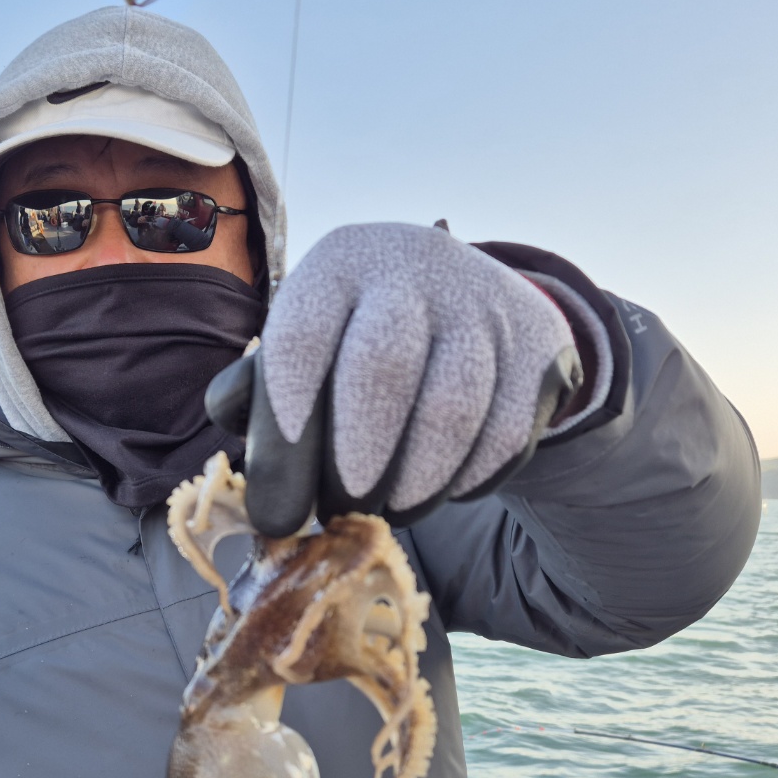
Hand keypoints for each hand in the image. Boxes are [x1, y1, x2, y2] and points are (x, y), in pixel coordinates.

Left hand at [207, 223, 580, 536]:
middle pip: (381, 365)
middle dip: (354, 457)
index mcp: (338, 265)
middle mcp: (412, 268)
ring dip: (415, 481)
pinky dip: (467, 478)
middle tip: (340, 511)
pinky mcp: (537, 346)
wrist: (470, 300)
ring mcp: (483, 303)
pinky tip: (440, 491)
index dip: (282, 430)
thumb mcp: (307, 339)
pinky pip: (505, 433)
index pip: (298, 341)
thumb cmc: (359, 334)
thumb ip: (260, 389)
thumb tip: (240, 447)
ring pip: (452, 408)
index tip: (277, 504)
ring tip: (388, 512)